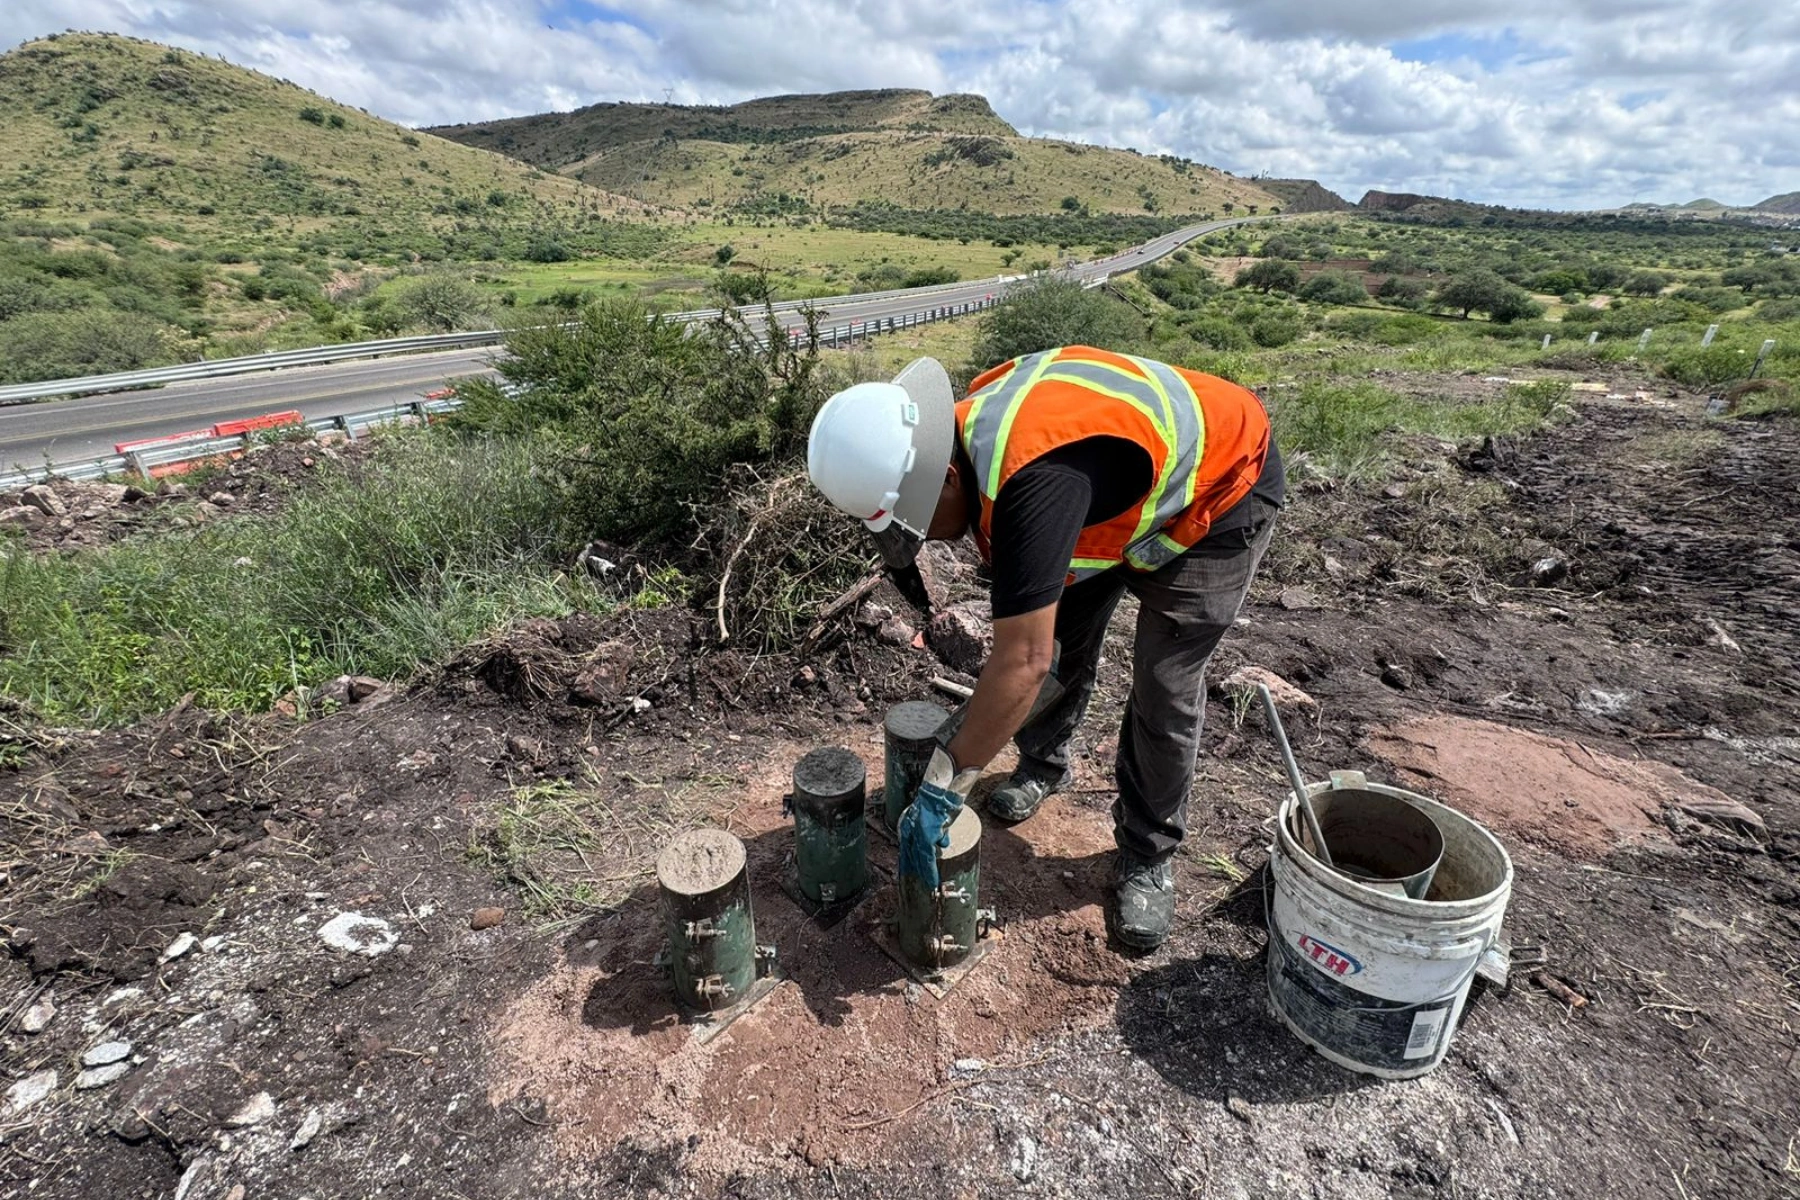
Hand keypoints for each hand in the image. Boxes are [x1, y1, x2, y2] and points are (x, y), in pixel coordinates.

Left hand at [897, 748, 979, 887]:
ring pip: (918, 859)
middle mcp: (909, 830)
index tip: (910, 872)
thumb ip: (936, 830)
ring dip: (924, 873)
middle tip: (917, 883)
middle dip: (914, 870)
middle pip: (910, 855)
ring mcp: (917, 833)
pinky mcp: (926, 836)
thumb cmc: (940, 799)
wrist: (941, 788)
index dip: (910, 860)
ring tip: (928, 885)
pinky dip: (930, 870)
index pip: (908, 847)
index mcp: (909, 825)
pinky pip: (927, 858)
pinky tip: (932, 880)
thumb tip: (941, 842)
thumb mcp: (935, 816)